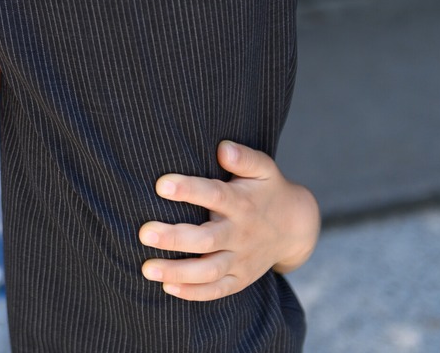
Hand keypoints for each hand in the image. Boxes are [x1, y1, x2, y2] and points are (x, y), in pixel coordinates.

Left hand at [139, 141, 319, 300]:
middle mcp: (241, 234)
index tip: (161, 185)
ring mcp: (241, 259)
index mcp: (242, 204)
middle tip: (143, 233)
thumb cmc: (267, 190)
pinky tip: (167, 287)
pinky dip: (194, 292)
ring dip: (177, 272)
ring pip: (209, 271)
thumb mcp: (264, 168)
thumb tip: (223, 148)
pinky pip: (217, 290)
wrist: (295, 227)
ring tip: (146, 268)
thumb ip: (244, 157)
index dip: (189, 190)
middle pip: (207, 239)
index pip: (215, 196)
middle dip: (174, 238)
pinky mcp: (240, 278)